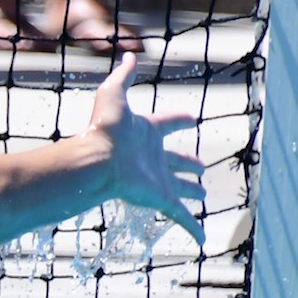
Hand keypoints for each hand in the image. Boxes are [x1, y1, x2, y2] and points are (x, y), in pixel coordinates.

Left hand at [88, 52, 203, 243]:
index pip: (168, 123)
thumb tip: (128, 55)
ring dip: (191, 192)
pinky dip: (192, 230)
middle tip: (200, 169)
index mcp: (147, 133)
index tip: (191, 118)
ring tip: (201, 194)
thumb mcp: (113, 95)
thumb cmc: (102, 130)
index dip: (179, 119)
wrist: (95, 161)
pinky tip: (201, 242)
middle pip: (176, 161)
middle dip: (188, 165)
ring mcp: (157, 180)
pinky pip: (180, 218)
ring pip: (180, 188)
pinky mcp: (159, 199)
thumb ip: (122, 76)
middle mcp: (153, 157)